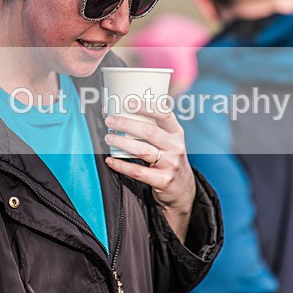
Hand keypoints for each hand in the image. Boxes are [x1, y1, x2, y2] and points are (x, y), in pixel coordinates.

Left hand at [104, 101, 195, 240]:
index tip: (128, 102)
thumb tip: (121, 113)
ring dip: (122, 143)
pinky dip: (121, 165)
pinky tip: (110, 160)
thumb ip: (153, 128)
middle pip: (150, 131)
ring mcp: (171, 164)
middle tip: (110, 120)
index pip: (164, 114)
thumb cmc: (170, 160)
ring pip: (143, 150)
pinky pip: (138, 171)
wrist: (183, 189)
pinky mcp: (163, 180)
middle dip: (127, 124)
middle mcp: (176, 147)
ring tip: (108, 137)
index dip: (146, 106)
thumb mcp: (169, 142)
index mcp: (176, 133)